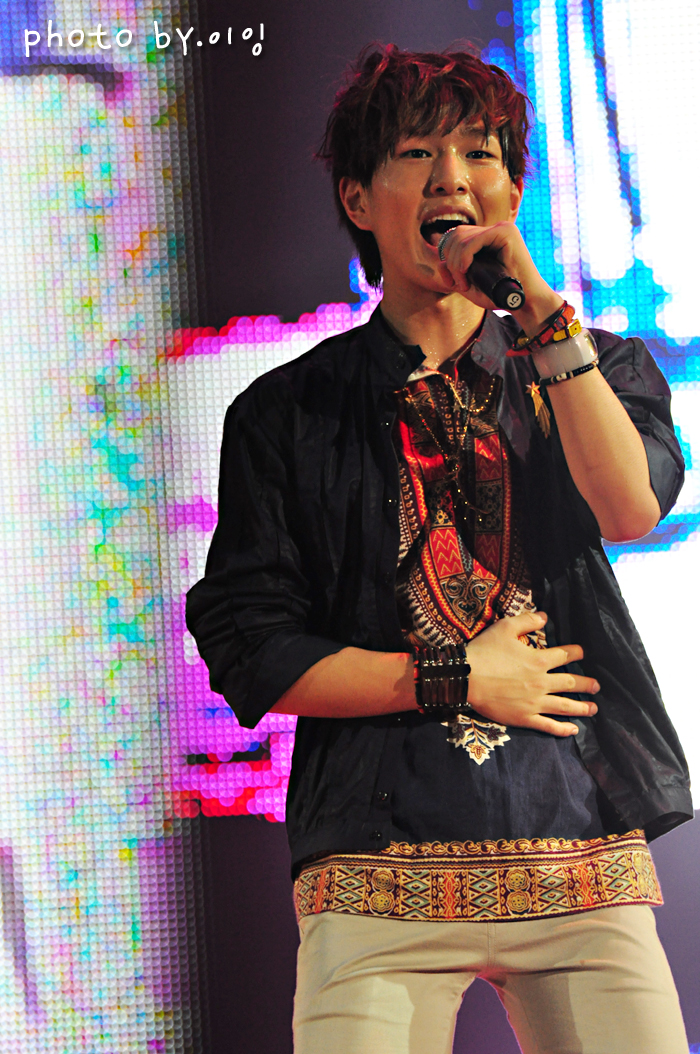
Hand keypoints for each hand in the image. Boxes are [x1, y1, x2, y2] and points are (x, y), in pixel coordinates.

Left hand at [437, 222, 562, 335]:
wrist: (523, 302)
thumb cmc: (499, 296)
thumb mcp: (471, 284)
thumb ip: (454, 273)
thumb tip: (440, 262)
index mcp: (487, 238)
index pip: (455, 237)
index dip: (447, 258)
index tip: (453, 282)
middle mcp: (494, 229)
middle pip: (455, 235)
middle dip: (450, 262)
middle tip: (460, 285)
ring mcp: (501, 228)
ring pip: (461, 238)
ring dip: (456, 264)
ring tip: (465, 284)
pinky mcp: (506, 232)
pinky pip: (473, 241)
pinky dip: (464, 257)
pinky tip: (466, 272)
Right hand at [466, 611, 598, 736]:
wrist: (465, 678)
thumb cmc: (484, 651)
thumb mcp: (505, 628)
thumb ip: (527, 621)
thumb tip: (545, 616)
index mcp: (538, 660)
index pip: (564, 655)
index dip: (576, 653)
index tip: (582, 653)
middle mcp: (541, 682)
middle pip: (570, 683)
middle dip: (586, 684)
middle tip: (597, 686)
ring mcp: (534, 703)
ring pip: (565, 706)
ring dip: (582, 707)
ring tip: (594, 708)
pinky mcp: (524, 718)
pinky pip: (548, 725)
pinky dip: (563, 729)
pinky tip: (574, 730)